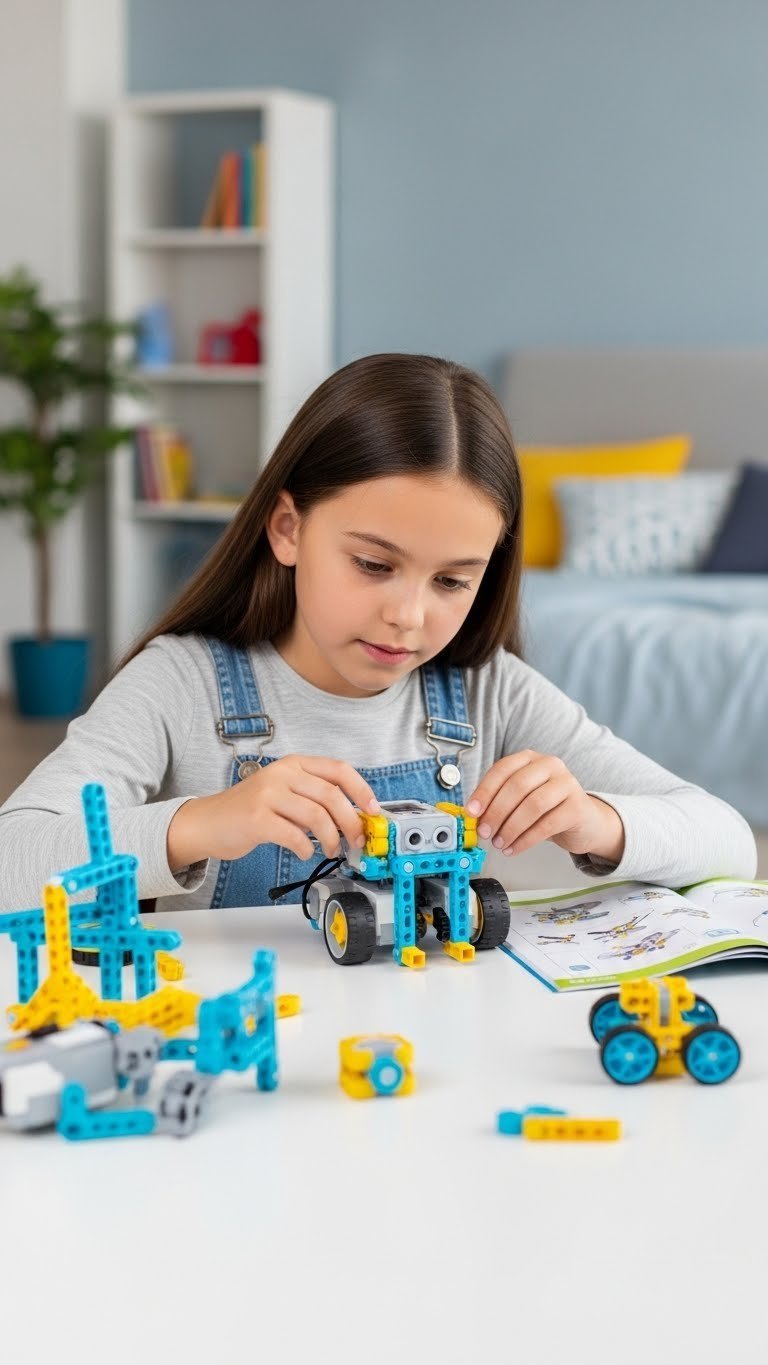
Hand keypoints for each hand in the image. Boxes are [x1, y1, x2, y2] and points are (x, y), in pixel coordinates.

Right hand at [167, 755, 380, 870]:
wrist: (208, 821)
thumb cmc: (251, 810)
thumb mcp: (284, 791)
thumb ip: (313, 797)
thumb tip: (353, 817)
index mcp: (294, 764)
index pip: (338, 769)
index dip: (361, 790)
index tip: (372, 811)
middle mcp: (282, 773)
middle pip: (332, 795)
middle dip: (351, 822)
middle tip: (356, 840)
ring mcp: (268, 794)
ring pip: (317, 816)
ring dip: (331, 839)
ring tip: (332, 851)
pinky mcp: (257, 818)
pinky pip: (295, 836)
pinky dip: (306, 849)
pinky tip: (304, 853)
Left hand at [466, 751, 624, 862]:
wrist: (584, 822)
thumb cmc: (547, 809)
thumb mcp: (521, 799)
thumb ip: (498, 802)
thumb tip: (473, 816)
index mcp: (530, 758)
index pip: (502, 769)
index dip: (484, 791)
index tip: (471, 812)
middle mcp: (550, 765)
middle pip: (517, 786)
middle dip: (496, 812)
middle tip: (484, 833)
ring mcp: (567, 783)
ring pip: (533, 805)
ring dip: (510, 828)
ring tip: (499, 843)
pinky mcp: (578, 806)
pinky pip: (547, 824)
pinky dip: (525, 840)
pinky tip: (514, 848)